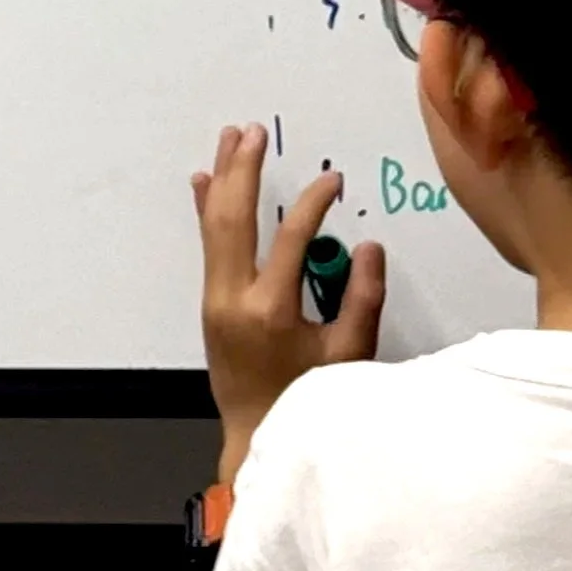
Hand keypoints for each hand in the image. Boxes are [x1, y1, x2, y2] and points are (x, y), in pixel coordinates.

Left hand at [192, 123, 384, 484]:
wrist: (258, 438)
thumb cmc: (308, 403)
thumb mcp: (348, 356)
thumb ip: (362, 299)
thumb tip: (368, 246)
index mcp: (270, 309)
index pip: (292, 237)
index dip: (314, 202)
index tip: (333, 181)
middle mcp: (234, 297)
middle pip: (235, 217)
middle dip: (244, 169)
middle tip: (254, 132)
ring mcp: (216, 299)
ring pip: (214, 225)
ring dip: (223, 179)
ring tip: (229, 140)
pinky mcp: (211, 304)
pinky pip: (209, 245)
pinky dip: (207, 210)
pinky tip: (203, 183)